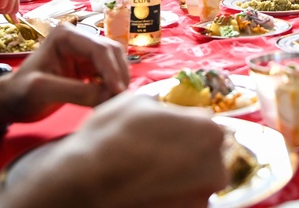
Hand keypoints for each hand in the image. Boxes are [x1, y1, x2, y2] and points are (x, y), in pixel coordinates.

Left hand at [0, 25, 129, 123]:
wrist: (10, 102)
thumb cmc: (19, 93)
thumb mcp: (42, 90)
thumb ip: (75, 92)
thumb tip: (109, 96)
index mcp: (65, 35)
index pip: (99, 49)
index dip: (112, 70)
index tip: (118, 93)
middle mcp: (78, 38)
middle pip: (111, 53)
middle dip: (118, 75)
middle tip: (120, 100)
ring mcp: (83, 52)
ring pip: (114, 62)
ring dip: (119, 80)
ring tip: (116, 102)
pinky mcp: (87, 67)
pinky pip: (109, 73)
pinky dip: (113, 86)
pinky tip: (109, 100)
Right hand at [0, 94, 226, 207]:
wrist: (83, 183)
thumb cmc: (111, 138)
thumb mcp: (137, 101)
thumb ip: (165, 105)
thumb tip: (168, 110)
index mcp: (208, 130)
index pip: (207, 124)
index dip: (186, 126)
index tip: (168, 131)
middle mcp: (215, 165)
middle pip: (207, 153)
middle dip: (188, 151)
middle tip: (158, 153)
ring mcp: (202, 195)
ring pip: (197, 178)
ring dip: (181, 174)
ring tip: (150, 173)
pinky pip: (184, 198)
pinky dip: (171, 194)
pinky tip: (149, 188)